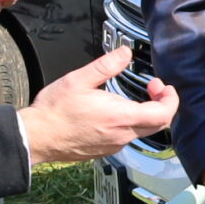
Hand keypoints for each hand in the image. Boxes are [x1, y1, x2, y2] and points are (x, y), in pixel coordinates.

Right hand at [17, 48, 176, 165]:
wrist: (35, 138)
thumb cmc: (53, 112)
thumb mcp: (79, 79)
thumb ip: (106, 66)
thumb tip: (124, 53)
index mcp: (120, 117)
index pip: (163, 114)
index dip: (170, 99)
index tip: (163, 86)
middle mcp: (121, 135)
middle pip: (158, 124)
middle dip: (161, 104)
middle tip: (152, 88)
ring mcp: (114, 145)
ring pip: (143, 131)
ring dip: (145, 114)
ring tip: (132, 98)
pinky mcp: (105, 150)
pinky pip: (127, 138)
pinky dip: (131, 123)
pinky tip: (116, 112)